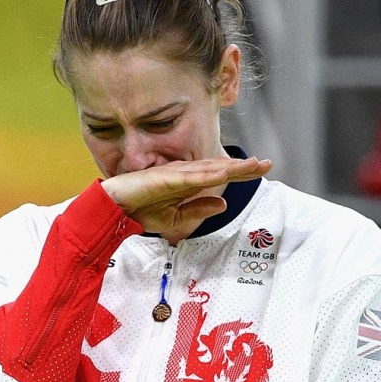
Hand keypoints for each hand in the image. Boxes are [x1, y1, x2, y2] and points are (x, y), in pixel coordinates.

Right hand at [100, 156, 271, 234]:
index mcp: (187, 183)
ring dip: (231, 166)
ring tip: (253, 165)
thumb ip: (198, 210)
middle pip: (219, 168)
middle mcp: (184, 174)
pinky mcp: (165, 178)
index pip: (219, 175)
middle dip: (243, 166)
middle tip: (266, 163)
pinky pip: (191, 177)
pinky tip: (224, 172)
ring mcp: (175, 174)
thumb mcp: (174, 218)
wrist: (114, 210)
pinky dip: (208, 174)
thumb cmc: (139, 211)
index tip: (261, 170)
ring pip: (209, 169)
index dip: (240, 172)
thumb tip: (222, 204)